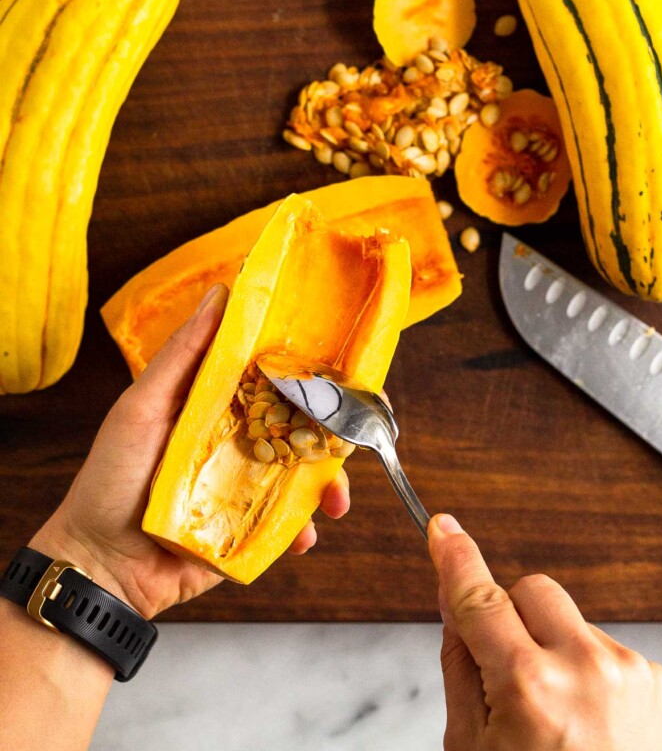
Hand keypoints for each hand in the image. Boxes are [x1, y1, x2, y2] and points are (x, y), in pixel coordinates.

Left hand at [31, 284, 349, 618]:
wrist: (99, 566)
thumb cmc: (110, 479)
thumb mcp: (142, 407)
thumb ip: (183, 355)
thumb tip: (220, 294)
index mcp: (217, 404)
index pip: (271, 375)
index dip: (308, 367)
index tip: (343, 360)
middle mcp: (239, 440)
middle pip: (300, 424)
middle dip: (336, 428)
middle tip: (362, 430)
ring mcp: (247, 486)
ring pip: (305, 474)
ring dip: (329, 483)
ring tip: (336, 498)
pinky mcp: (250, 529)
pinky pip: (289, 524)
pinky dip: (304, 527)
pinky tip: (305, 533)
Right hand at [429, 514, 661, 750]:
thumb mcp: (471, 749)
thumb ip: (460, 667)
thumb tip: (455, 605)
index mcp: (530, 689)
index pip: (480, 597)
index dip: (455, 558)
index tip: (443, 529)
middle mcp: (585, 669)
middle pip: (530, 589)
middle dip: (508, 615)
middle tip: (503, 668)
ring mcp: (627, 672)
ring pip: (568, 618)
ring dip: (551, 646)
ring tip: (555, 713)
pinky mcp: (656, 680)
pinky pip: (603, 646)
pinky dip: (586, 669)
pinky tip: (588, 720)